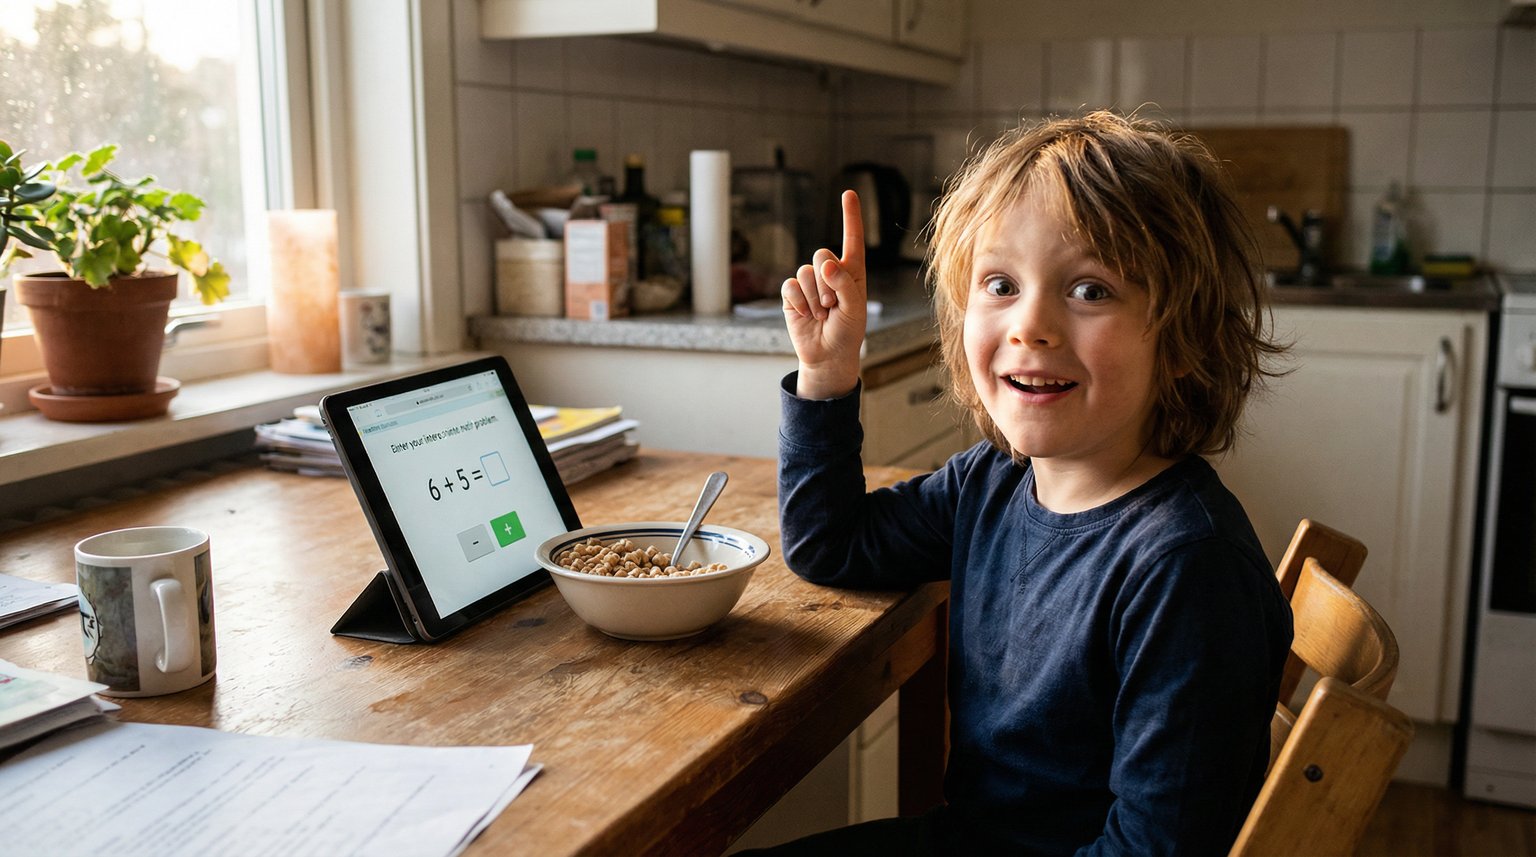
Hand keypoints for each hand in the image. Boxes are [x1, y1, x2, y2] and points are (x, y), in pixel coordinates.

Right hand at [782, 190, 866, 398]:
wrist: (827, 355)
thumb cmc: (847, 332)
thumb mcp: (855, 308)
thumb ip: (844, 283)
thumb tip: (826, 263)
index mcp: (852, 272)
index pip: (852, 239)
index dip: (850, 216)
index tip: (848, 193)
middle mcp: (830, 273)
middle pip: (822, 254)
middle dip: (827, 281)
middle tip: (833, 305)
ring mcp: (809, 283)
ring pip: (806, 273)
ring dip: (815, 297)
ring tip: (822, 315)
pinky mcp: (792, 295)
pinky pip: (791, 286)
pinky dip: (800, 302)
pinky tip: (807, 315)